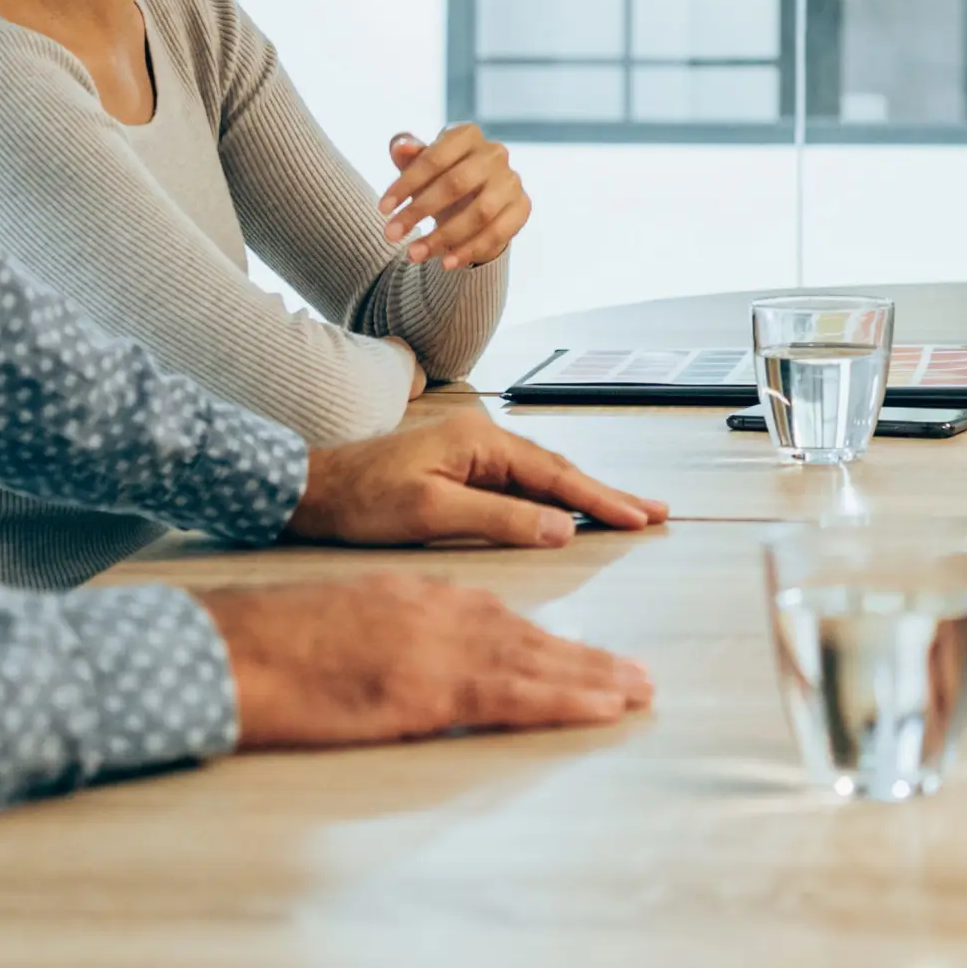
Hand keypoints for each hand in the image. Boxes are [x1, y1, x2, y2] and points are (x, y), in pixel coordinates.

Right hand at [201, 576, 651, 747]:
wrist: (233, 647)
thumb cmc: (268, 644)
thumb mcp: (342, 624)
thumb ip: (386, 637)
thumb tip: (403, 663)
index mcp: (415, 597)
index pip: (495, 616)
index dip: (543, 640)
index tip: (579, 655)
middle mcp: (439, 613)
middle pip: (529, 635)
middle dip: (585, 657)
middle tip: (636, 675)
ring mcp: (438, 649)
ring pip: (536, 661)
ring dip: (593, 678)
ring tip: (638, 691)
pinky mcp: (430, 689)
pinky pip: (515, 695)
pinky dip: (567, 700)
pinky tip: (603, 709)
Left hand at [283, 408, 667, 547]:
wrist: (311, 491)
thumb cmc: (361, 500)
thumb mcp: (431, 514)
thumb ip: (499, 519)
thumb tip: (561, 528)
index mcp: (480, 441)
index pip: (556, 475)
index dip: (602, 500)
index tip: (641, 516)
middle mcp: (483, 439)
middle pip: (559, 471)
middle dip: (608, 495)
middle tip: (655, 512)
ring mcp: (473, 453)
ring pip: (543, 479)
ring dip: (584, 499)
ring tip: (629, 513)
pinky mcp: (462, 470)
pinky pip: (521, 487)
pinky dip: (552, 502)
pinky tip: (571, 516)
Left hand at [381, 124, 528, 270]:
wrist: (474, 202)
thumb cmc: (441, 178)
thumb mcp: (421, 167)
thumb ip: (408, 155)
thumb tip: (401, 146)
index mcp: (467, 134)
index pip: (434, 158)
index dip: (405, 184)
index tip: (382, 210)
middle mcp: (494, 153)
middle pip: (455, 184)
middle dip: (419, 212)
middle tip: (391, 235)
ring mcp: (511, 180)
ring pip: (479, 212)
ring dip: (443, 237)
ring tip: (414, 254)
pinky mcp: (522, 207)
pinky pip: (497, 232)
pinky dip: (470, 249)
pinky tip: (446, 263)